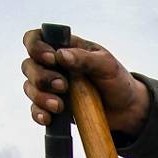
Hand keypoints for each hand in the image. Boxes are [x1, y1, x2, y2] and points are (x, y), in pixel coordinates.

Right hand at [21, 30, 151, 137]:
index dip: (36, 47)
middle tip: (63, 86)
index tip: (51, 59)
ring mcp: (52, 87)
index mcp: (64, 48)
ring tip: (60, 106)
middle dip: (41, 77)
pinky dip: (39, 113)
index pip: (36, 39)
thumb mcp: (107, 65)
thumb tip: (60, 55)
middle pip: (29, 66)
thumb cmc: (117, 81)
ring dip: (40, 96)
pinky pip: (36, 110)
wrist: (127, 110)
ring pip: (30, 88)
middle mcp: (53, 66)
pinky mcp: (54, 108)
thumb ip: (85, 58)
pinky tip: (47, 119)